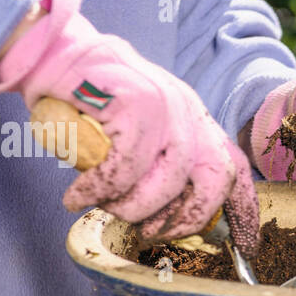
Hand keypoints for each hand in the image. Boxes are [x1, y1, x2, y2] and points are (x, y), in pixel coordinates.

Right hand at [0, 0, 260, 254]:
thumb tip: (163, 218)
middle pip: (215, 178)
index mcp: (195, 119)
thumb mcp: (136, 133)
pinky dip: (99, 190)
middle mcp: (188, 109)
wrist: (50, 52)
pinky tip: (77, 196)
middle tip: (152, 233)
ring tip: (106, 209)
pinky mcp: (135, 101)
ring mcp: (166, 103)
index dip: (244, 209)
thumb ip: (156, 164)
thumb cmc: (88, 102)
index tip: (245, 243)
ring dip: (135, 207)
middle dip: (187, 217)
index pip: (235, 165)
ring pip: (168, 179)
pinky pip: (124, 167)